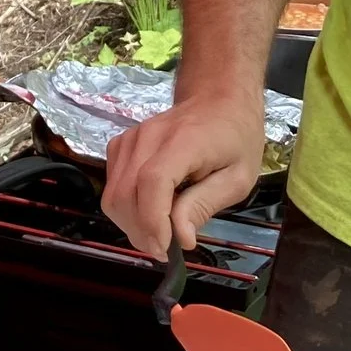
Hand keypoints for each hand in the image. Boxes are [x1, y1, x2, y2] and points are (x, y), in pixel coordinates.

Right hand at [100, 92, 268, 257]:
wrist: (217, 100)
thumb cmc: (235, 139)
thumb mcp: (237, 179)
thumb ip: (205, 205)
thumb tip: (181, 239)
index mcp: (184, 141)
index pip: (153, 180)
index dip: (153, 219)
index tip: (165, 249)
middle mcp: (149, 136)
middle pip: (126, 192)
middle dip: (140, 231)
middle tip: (164, 250)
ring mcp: (130, 139)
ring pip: (113, 193)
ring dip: (130, 223)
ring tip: (157, 234)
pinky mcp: (121, 145)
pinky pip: (112, 185)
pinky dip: (125, 207)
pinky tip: (148, 212)